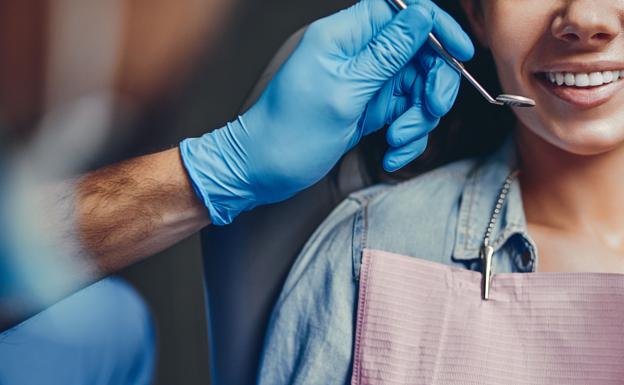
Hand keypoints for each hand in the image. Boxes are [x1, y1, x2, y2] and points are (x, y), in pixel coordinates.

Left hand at [180, 0, 472, 224]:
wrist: (263, 171)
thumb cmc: (290, 133)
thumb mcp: (344, 92)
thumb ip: (386, 53)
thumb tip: (422, 15)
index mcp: (344, 37)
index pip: (401, 10)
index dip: (435, 25)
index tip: (460, 52)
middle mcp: (357, 55)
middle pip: (418, 53)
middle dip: (431, 85)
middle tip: (430, 111)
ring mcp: (365, 83)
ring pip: (415, 89)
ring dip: (417, 119)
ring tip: (397, 142)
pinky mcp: (368, 109)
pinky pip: (403, 115)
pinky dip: (405, 137)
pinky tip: (389, 154)